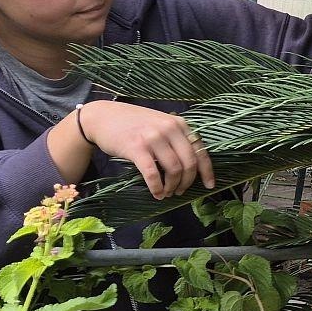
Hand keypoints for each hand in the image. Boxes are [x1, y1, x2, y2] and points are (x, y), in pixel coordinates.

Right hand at [75, 101, 216, 199]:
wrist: (102, 117)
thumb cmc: (133, 124)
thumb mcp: (160, 124)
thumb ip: (175, 139)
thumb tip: (190, 166)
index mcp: (179, 124)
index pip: (200, 150)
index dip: (207, 171)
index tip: (210, 185)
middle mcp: (169, 128)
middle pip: (189, 163)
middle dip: (187, 182)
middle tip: (180, 191)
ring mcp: (153, 138)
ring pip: (174, 169)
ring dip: (172, 186)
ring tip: (167, 193)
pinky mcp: (136, 148)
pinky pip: (153, 173)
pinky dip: (157, 187)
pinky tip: (156, 193)